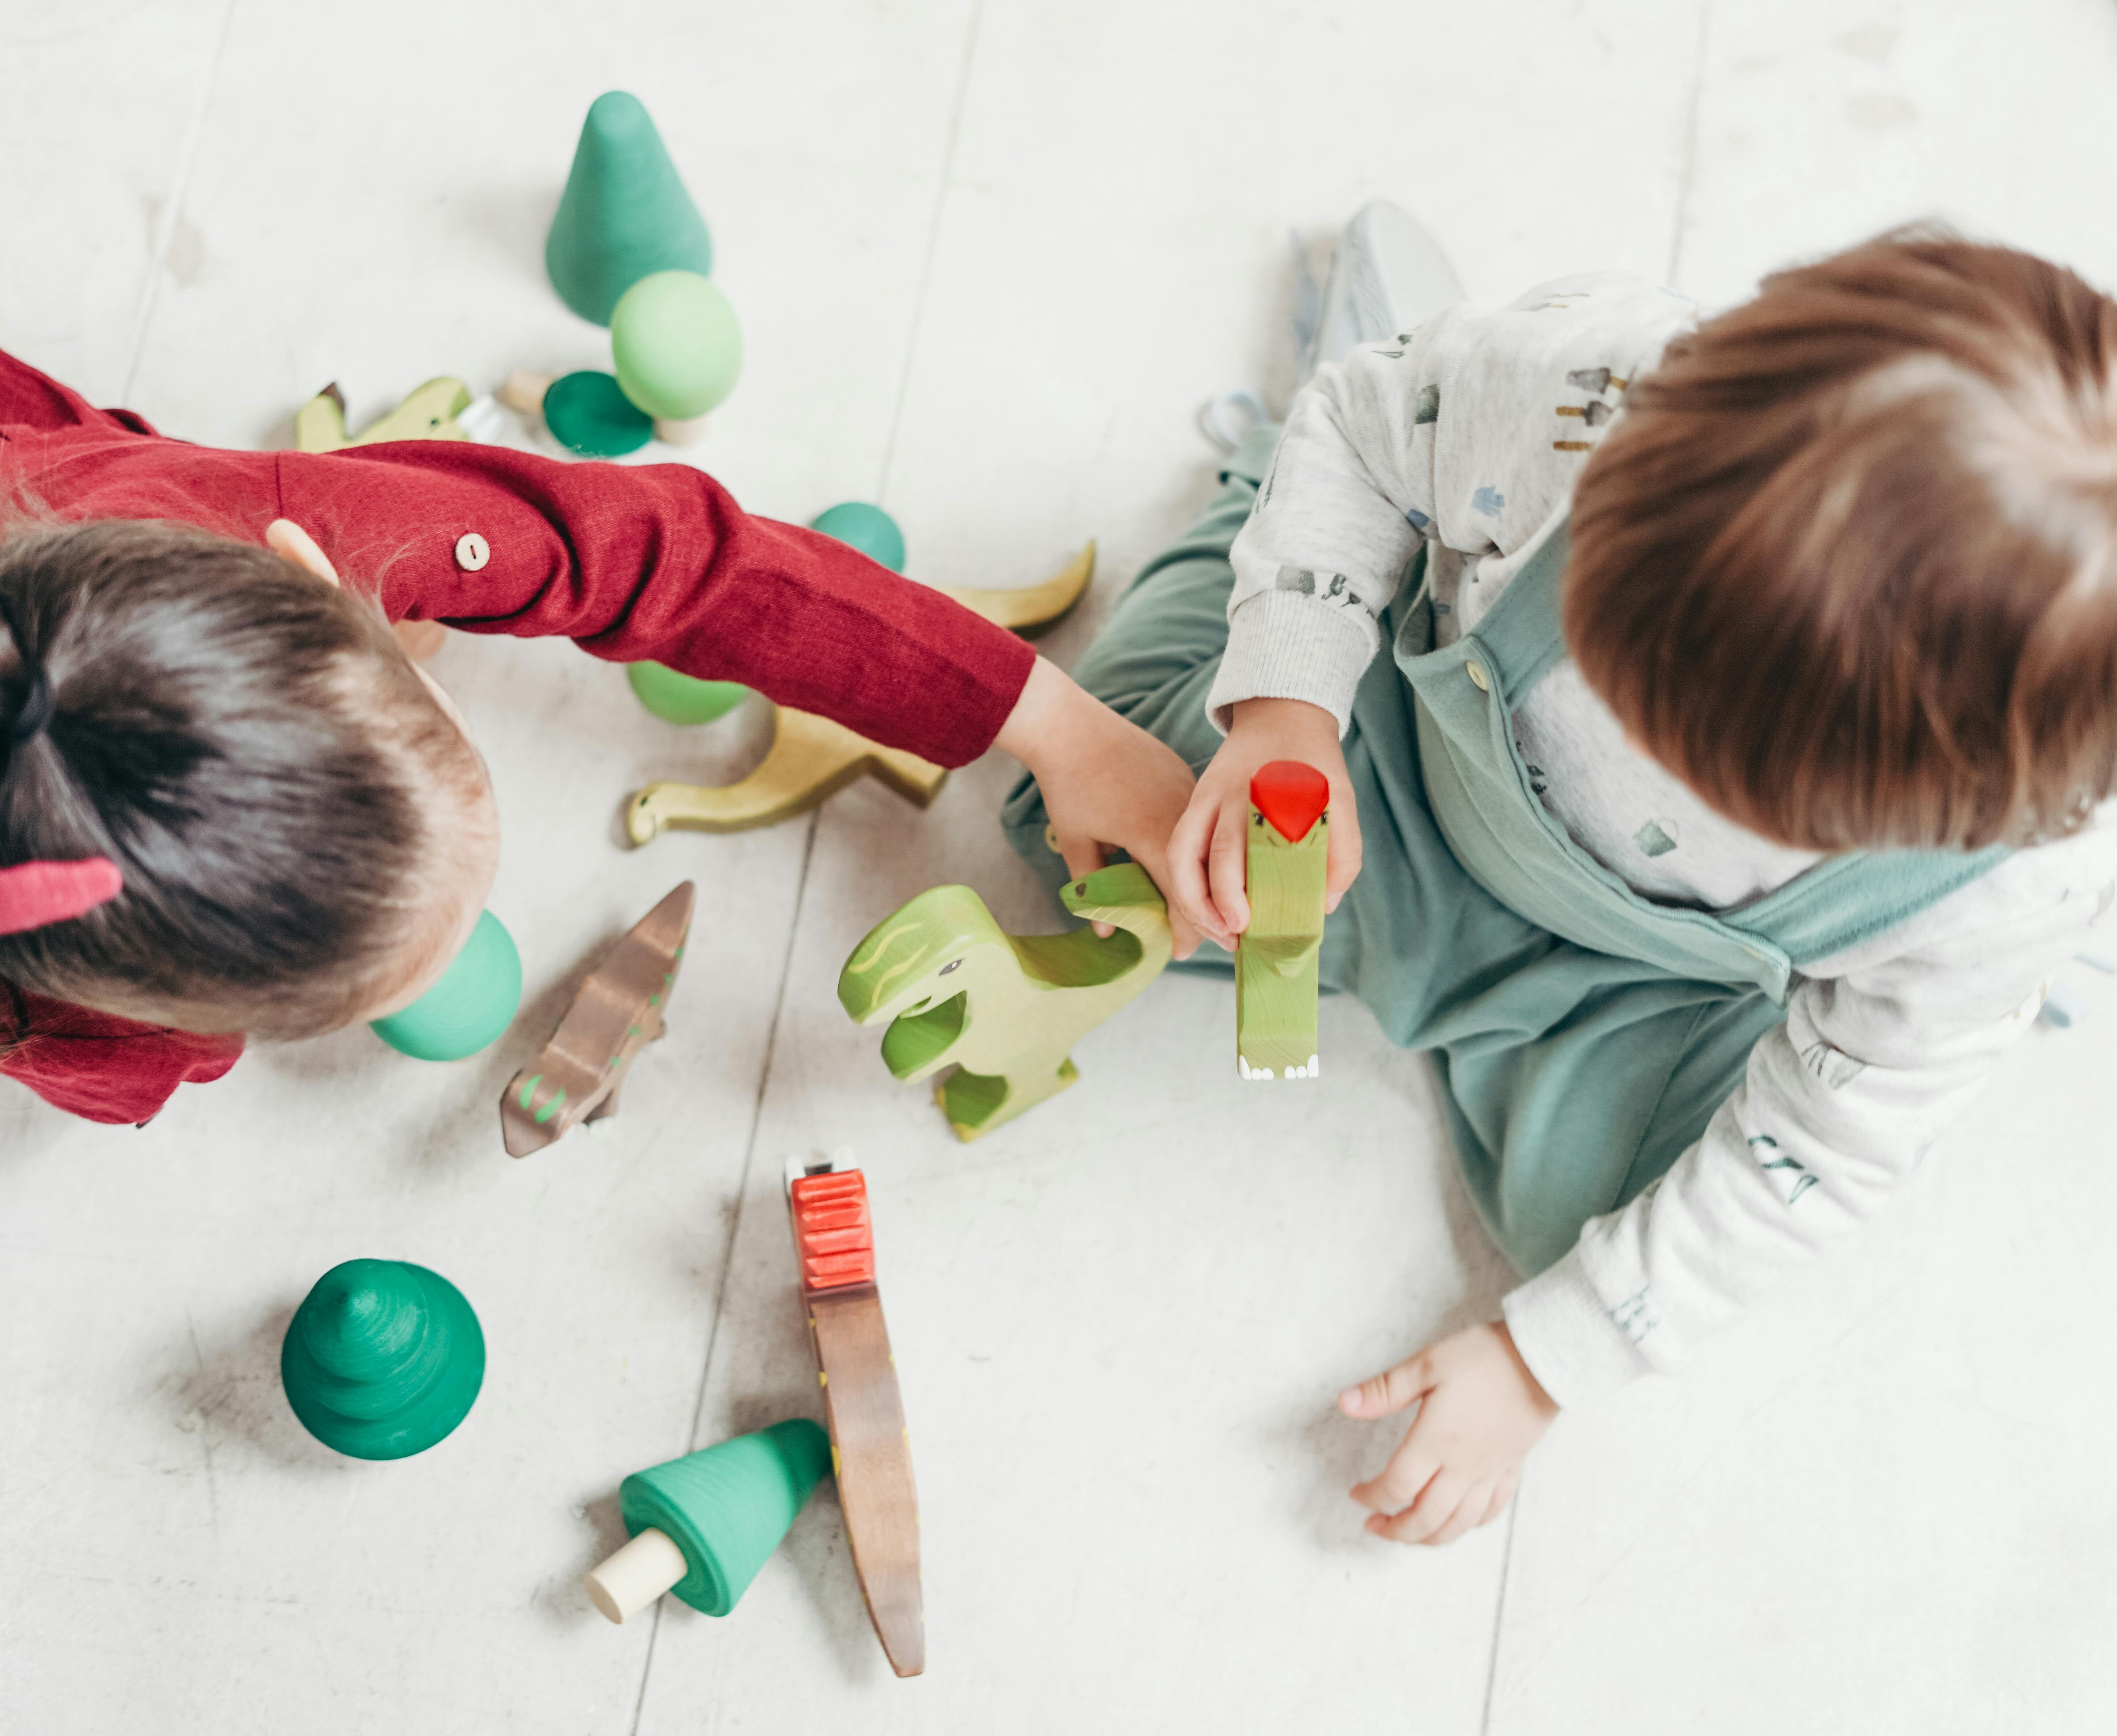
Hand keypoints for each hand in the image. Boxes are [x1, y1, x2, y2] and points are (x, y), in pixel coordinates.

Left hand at [994, 658, 1200, 955]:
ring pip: (1205, 847)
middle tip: (1194, 935)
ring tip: (1194, 901)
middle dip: (1202, 910)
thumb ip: (1092, 887)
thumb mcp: (1077, 841)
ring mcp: (1185, 792)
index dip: (1187, 931)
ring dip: (1201, 876)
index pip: (1184, 898)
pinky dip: (1195, 844)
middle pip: (1204, 876)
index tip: (1182, 953)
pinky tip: (1188, 858)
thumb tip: (1105, 933)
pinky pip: (1196, 819)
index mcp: (1155, 837)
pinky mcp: (1184, 775)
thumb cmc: (1067, 784)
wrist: (1069, 724)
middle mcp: (1180, 815)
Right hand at [1166, 697, 1359, 950]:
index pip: (1250, 849)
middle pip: (1216, 854)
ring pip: (1183, 853)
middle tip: (1236, 937)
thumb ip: (1343, 853)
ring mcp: (1207, 797)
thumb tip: (1322, 906)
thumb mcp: (1341, 802)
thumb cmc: (1314, 768)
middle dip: (1219, 903)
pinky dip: (1184, 884)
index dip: (1240, 892)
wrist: (1283, 717)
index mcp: (1272, 794)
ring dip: (1193, 900)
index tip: (1247, 925)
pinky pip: (1178, 847)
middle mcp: (1232, 795)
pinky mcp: (1195, 801)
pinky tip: (1203, 910)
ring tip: (1216, 933)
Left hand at [1339, 1321, 1556, 1545]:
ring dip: (1429, 1537)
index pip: (1396, 1487)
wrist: (1544, 1360)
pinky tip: (1458, 1521)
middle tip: (1376, 1526)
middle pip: (1426, 1518)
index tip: (1357, 1494)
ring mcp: (1490, 1471)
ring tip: (1409, 1534)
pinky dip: (1469, 1524)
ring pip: (1458, 1524)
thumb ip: (1385, 1389)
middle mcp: (1462, 1466)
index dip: (1371, 1497)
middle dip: (1396, 1530)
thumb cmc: (1485, 1358)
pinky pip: (1490, 1511)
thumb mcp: (1427, 1364)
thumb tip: (1344, 1403)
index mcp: (1435, 1442)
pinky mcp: (1511, 1468)